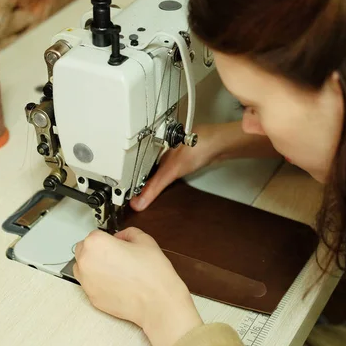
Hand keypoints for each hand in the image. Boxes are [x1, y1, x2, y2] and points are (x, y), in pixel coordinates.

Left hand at [73, 228, 202, 345]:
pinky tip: (116, 283)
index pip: (94, 234)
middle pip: (83, 250)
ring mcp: (86, 282)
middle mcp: (86, 261)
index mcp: (96, 243)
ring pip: (82, 268)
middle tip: (115, 255)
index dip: (107, 237)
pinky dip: (98, 282)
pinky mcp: (91, 297)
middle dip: (96, 250)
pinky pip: (89, 285)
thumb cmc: (151, 273)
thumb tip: (121, 237)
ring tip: (115, 269)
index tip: (115, 243)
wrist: (156, 300)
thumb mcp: (144, 240)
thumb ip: (128, 233)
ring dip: (93, 266)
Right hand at [130, 121, 277, 210]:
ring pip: (158, 167)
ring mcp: (174, 154)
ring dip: (152, 178)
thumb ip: (155, 186)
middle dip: (140, 181)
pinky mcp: (185, 157)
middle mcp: (162, 152)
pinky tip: (167, 180)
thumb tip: (139, 201)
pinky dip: (165, 176)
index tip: (124, 195)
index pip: (138, 169)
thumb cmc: (199, 146)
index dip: (131, 182)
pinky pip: (169, 168)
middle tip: (132, 195)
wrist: (220, 143)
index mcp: (155, 151)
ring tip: (144, 190)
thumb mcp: (173, 170)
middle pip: (147, 169)